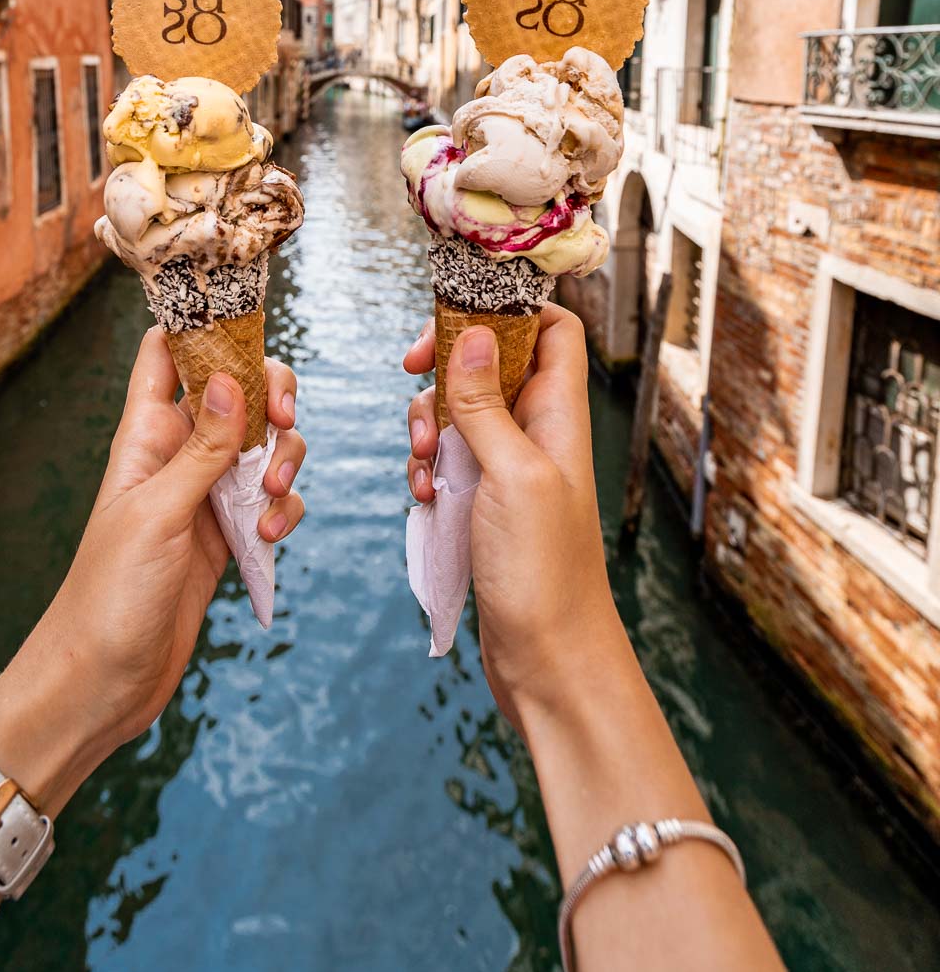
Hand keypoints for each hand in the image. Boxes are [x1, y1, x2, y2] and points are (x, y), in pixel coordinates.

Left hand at [0, 328, 304, 809]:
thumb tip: (232, 375)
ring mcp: (204, 494)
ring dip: (283, 459)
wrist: (102, 682)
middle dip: (271, 396)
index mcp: (145, 434)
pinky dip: (282, 508)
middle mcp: (176, 454)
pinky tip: (269, 535)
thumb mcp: (158, 515)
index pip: (167, 352)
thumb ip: (202, 448)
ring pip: (264, 444)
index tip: (247, 318)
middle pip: (237, 389)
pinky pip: (270, 499)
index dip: (202, 325)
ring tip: (269, 497)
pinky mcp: (226, 535)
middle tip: (283, 420)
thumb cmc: (108, 596)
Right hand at [403, 306, 627, 729]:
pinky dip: (427, 468)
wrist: (549, 661)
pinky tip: (425, 498)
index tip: (455, 322)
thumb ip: (487, 404)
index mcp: (559, 413)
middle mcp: (538, 431)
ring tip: (423, 462)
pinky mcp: (485, 501)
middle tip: (413, 377)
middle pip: (490, 360)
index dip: (508, 311)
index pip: (552, 327)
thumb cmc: (545, 572)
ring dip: (428, 424)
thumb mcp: (512, 476)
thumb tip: (474, 332)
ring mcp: (510, 467)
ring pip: (460, 410)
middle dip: (445, 368)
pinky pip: (448, 460)